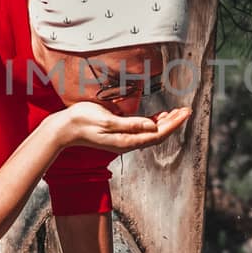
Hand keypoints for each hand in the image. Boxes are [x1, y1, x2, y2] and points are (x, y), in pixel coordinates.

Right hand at [58, 103, 191, 153]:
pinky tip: (160, 116)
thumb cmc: (82, 121)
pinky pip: (142, 130)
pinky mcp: (119, 134)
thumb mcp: (106, 120)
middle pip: (158, 134)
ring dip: (166, 122)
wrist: (64, 129)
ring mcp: (124, 140)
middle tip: (187, 110)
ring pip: (151, 133)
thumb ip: (130, 124)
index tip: (186, 113)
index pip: (157, 134)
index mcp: (126, 140)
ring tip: (178, 112)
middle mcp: (128, 142)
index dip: (174, 124)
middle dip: (174, 122)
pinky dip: (154, 122)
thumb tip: (151, 126)